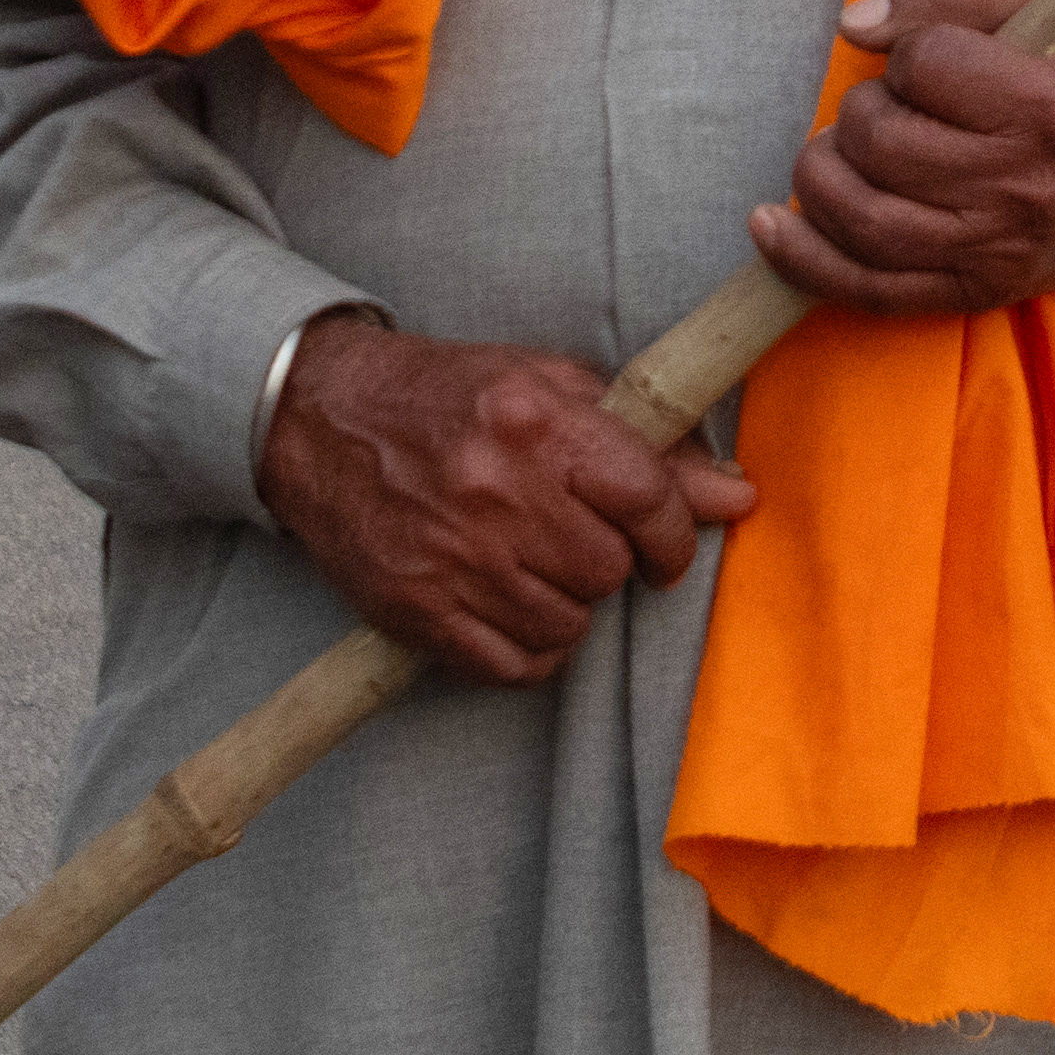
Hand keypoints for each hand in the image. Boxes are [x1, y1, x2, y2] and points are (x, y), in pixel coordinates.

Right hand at [257, 312, 758, 688]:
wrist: (319, 419)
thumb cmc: (449, 399)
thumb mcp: (550, 387)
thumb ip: (649, 441)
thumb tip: (736, 496)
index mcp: (535, 422)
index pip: (647, 498)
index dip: (673, 534)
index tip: (663, 546)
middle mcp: (494, 491)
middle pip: (608, 570)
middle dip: (605, 561)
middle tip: (570, 537)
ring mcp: (451, 557)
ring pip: (568, 626)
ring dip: (564, 604)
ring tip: (530, 564)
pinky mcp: (415, 611)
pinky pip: (515, 667)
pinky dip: (526, 649)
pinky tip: (507, 606)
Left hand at [750, 0, 1054, 317]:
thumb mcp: (1047, 0)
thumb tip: (852, 26)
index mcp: (1053, 106)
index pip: (926, 64)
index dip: (913, 52)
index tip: (938, 61)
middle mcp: (1026, 187)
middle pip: (882, 140)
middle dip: (865, 110)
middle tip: (894, 105)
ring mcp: (997, 250)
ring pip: (865, 218)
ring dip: (824, 172)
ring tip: (842, 149)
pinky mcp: (974, 292)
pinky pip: (869, 290)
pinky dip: (804, 260)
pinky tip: (770, 225)